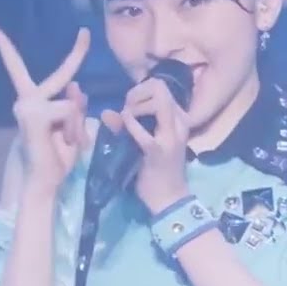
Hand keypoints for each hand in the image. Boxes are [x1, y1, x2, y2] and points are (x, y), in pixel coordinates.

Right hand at [0, 25, 90, 194]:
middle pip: (61, 73)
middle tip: (87, 32)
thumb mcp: (71, 130)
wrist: (41, 182)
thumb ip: (73, 107)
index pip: (32, 72)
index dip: (16, 49)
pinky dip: (74, 130)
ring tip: (66, 143)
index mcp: (34, 101)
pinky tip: (63, 143)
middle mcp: (27, 99)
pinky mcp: (34, 114)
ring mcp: (28, 105)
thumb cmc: (55, 159)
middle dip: (78, 52)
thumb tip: (77, 87)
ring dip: (77, 127)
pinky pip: (69, 112)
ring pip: (73, 104)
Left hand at [100, 77, 190, 213]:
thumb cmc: (158, 170)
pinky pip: (140, 128)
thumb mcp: (147, 142)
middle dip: (137, 92)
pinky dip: (130, 122)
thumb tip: (107, 112)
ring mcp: (171, 135)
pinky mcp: (157, 150)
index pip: (161, 86)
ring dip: (135, 105)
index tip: (130, 104)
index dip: (141, 89)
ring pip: (158, 100)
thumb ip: (128, 126)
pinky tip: (124, 124)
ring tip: (127, 118)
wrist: (170, 199)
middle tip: (127, 108)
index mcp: (179, 119)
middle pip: (160, 87)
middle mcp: (180, 122)